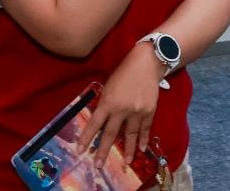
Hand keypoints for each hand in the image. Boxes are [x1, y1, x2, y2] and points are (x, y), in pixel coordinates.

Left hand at [77, 42, 167, 164]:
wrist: (147, 63)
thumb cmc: (124, 72)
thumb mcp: (109, 86)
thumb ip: (105, 104)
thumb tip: (101, 121)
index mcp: (108, 101)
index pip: (94, 124)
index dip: (86, 138)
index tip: (80, 151)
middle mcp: (121, 109)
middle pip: (111, 134)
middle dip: (103, 151)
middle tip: (98, 165)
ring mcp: (137, 111)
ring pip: (130, 135)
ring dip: (128, 150)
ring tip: (126, 163)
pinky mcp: (149, 110)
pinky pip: (145, 128)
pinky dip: (143, 139)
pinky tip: (141, 149)